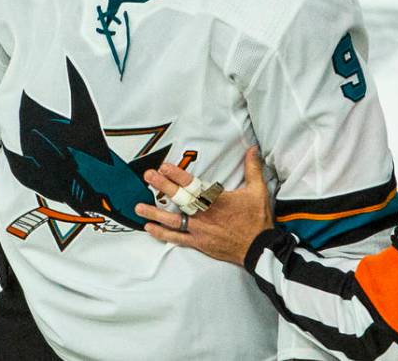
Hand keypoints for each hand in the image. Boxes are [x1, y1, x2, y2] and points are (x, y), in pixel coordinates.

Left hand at [135, 146, 272, 264]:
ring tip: (138, 206)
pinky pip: (176, 238)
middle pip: (179, 199)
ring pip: (172, 220)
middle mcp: (204, 215)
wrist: (259, 249)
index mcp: (217, 200)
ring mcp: (199, 230)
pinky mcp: (198, 243)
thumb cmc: (257, 220)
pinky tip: (149, 228)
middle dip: (162, 186)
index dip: (177, 175)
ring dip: (155, 213)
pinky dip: (162, 234)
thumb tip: (253, 148)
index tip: (164, 167)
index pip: (192, 185)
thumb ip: (253, 168)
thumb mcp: (258, 191)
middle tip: (148, 176)